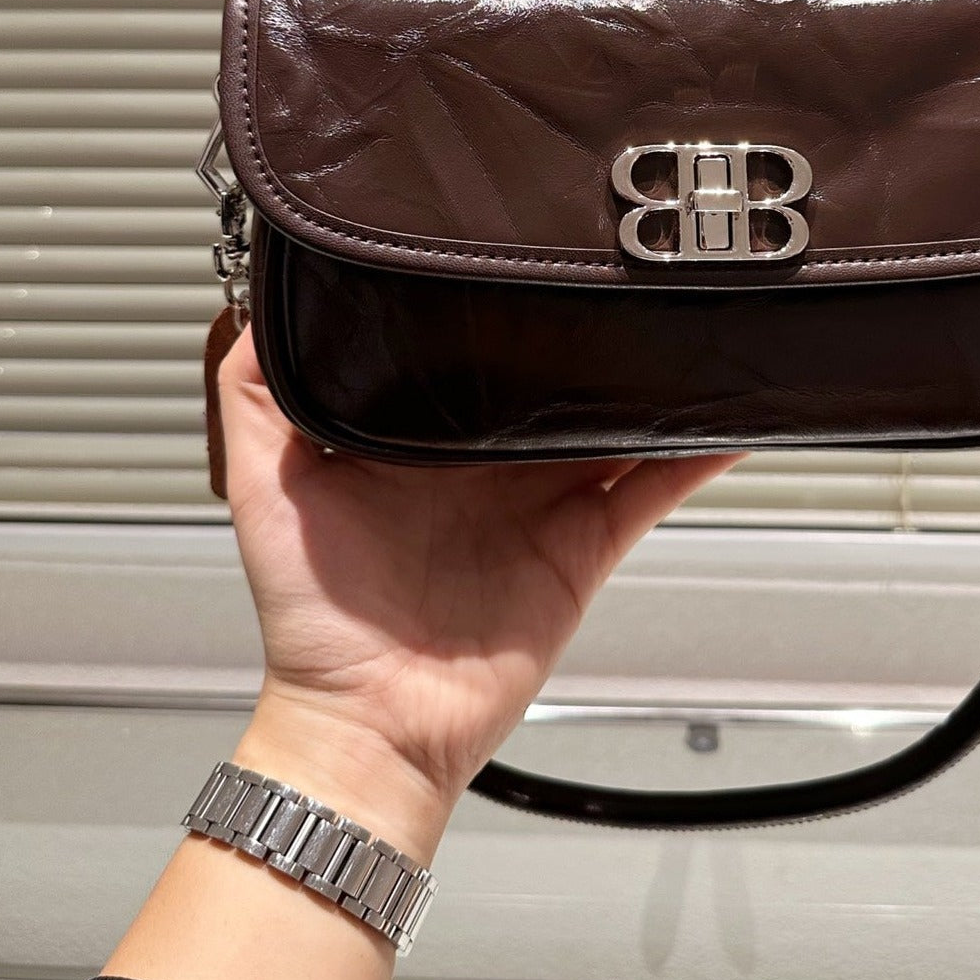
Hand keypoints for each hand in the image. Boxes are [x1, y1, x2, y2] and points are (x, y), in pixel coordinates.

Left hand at [216, 325, 741, 846]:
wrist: (369, 721)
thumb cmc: (313, 617)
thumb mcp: (263, 487)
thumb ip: (256, 396)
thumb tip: (254, 308)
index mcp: (422, 438)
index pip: (471, 354)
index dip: (498, 307)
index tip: (521, 258)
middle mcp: (488, 464)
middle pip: (552, 382)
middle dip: (583, 333)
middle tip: (616, 274)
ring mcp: (543, 503)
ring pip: (612, 424)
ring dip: (649, 384)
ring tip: (683, 323)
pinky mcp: (583, 546)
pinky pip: (648, 492)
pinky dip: (693, 458)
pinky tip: (725, 421)